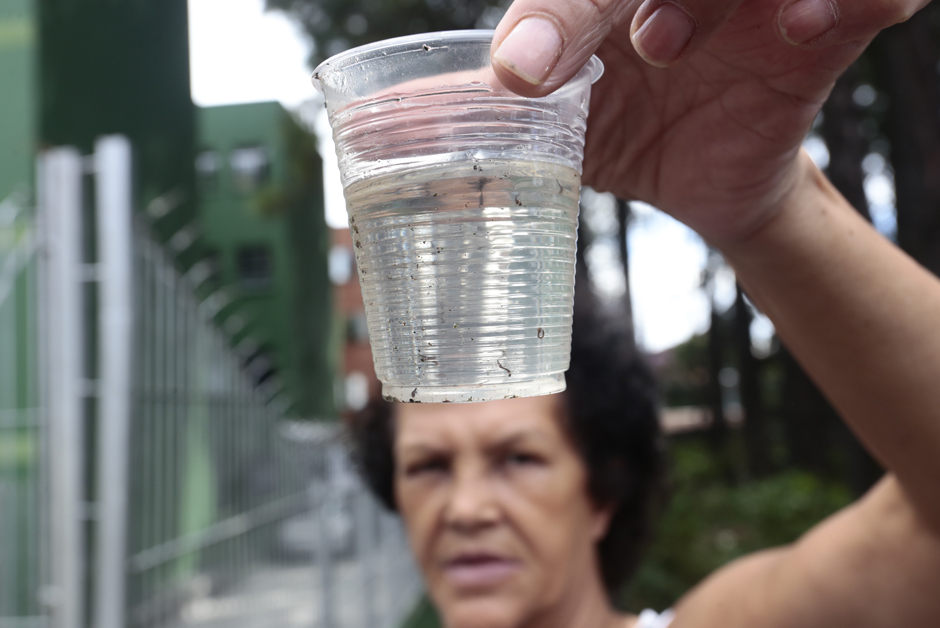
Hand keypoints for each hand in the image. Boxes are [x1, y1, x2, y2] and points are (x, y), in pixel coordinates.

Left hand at [490, 0, 930, 245]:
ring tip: (661, 47)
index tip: (514, 74)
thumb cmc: (630, 135)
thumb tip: (377, 125)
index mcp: (605, 1)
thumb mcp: (559, 125)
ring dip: (694, 1)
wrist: (710, 179)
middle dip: (587, 7)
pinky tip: (808, 25)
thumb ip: (485, 112)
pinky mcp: (821, 27)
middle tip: (550, 61)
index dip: (545, 19)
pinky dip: (840, 2)